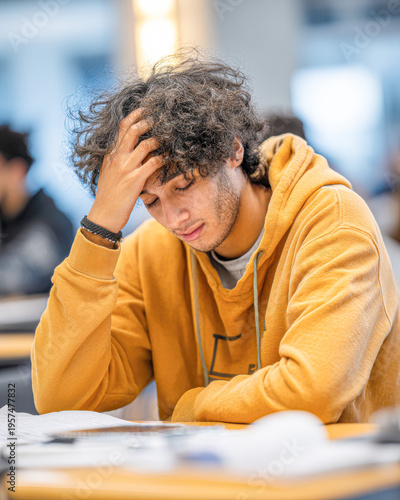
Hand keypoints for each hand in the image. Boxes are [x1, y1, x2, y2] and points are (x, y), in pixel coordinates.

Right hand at [87, 108, 161, 232]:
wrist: (104, 214)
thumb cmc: (108, 195)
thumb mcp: (108, 172)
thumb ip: (117, 159)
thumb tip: (128, 149)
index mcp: (111, 154)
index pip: (122, 127)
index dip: (134, 115)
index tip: (145, 109)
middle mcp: (118, 158)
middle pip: (133, 130)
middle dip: (148, 121)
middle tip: (160, 118)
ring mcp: (126, 168)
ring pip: (145, 145)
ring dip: (158, 139)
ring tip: (168, 137)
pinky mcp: (135, 180)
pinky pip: (152, 164)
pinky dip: (162, 158)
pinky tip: (168, 157)